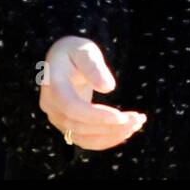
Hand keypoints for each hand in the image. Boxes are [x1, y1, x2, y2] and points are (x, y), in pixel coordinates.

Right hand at [39, 36, 146, 150]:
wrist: (63, 59)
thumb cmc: (75, 51)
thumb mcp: (85, 51)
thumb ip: (94, 67)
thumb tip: (109, 88)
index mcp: (53, 85)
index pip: (72, 107)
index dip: (96, 115)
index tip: (121, 116)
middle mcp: (51, 106)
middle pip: (79, 125)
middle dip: (110, 126)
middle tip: (138, 119)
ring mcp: (57, 118)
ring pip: (83, 137)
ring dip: (111, 135)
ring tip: (137, 124)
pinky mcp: (67, 124)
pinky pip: (85, 139)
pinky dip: (105, 139)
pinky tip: (126, 131)